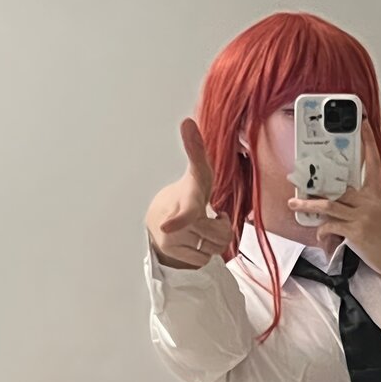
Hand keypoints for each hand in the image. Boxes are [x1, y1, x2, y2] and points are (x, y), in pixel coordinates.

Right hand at [144, 117, 232, 269]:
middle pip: (218, 234)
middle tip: (215, 218)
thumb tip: (187, 121)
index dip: (179, 219)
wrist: (158, 219)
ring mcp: (171, 239)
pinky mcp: (171, 254)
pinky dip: (205, 253)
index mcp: (185, 198)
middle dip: (222, 228)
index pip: (186, 210)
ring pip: (213, 249)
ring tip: (205, 229)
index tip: (167, 227)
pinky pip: (203, 260)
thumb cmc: (186, 195)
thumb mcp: (196, 174)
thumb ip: (195, 150)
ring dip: (215, 241)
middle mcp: (174, 221)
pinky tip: (197, 241)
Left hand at [286, 120, 380, 284]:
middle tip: (300, 180)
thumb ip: (362, 206)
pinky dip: (322, 232)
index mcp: (376, 196)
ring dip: (308, 204)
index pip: (373, 162)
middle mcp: (369, 202)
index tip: (363, 125)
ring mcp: (362, 216)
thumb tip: (337, 207)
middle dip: (316, 185)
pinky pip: (330, 226)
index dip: (368, 142)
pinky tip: (323, 238)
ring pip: (328, 204)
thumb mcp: (380, 217)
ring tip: (294, 203)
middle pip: (339, 186)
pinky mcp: (355, 232)